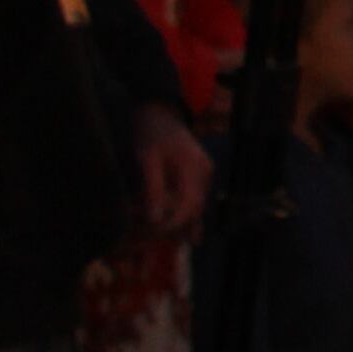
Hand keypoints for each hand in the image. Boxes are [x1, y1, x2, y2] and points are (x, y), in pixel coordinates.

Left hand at [134, 104, 207, 237]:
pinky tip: (188, 235)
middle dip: (172, 228)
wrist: (159, 111)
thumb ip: (153, 189)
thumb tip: (155, 220)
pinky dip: (187, 216)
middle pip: (194, 210)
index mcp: (194, 168)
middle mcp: (205, 172)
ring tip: (156, 237)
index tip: (148, 235)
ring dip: (178, 224)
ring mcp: (205, 173)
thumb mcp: (146, 159)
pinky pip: (195, 199)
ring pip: (196, 207)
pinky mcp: (200, 174)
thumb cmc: (150, 133)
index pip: (188, 207)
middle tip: (146, 240)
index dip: (170, 226)